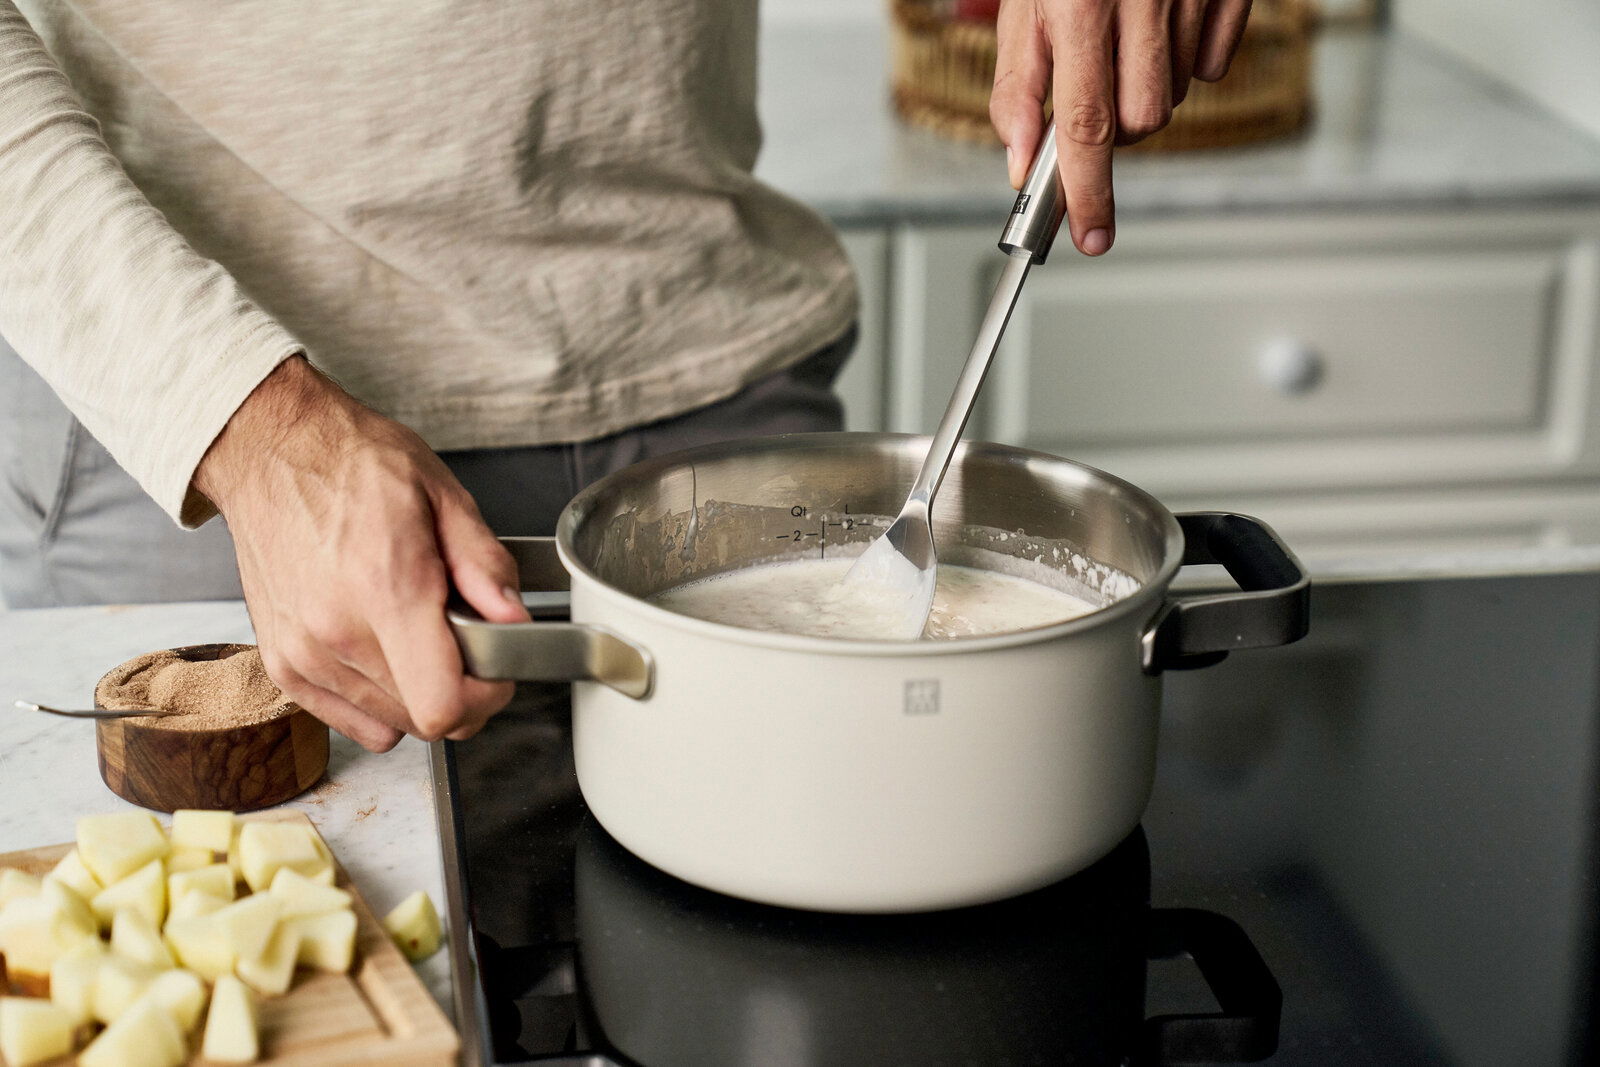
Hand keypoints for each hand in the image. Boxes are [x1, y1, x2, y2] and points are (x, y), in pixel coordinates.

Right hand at [194, 356, 530, 750]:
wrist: (271, 452)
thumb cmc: (353, 465)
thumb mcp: (442, 494)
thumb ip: (484, 565)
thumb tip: (514, 619)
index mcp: (386, 589)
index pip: (443, 705)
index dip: (486, 696)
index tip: (495, 666)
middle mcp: (337, 633)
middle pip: (424, 720)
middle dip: (461, 689)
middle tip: (461, 637)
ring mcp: (303, 655)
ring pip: (390, 723)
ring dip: (418, 691)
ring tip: (415, 630)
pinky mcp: (282, 665)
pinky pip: (350, 720)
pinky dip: (379, 700)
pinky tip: (383, 648)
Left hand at [991, 0, 1252, 255]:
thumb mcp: (1025, 3)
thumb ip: (1017, 84)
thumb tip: (1020, 160)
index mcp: (1081, 7)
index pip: (1085, 127)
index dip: (1087, 192)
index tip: (1089, 236)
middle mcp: (1140, 2)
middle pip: (1139, 123)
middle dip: (1114, 133)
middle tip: (1093, 93)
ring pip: (1173, 99)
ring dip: (1145, 95)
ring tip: (1123, 46)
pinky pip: (1212, 64)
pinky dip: (1187, 63)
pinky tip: (1163, 29)